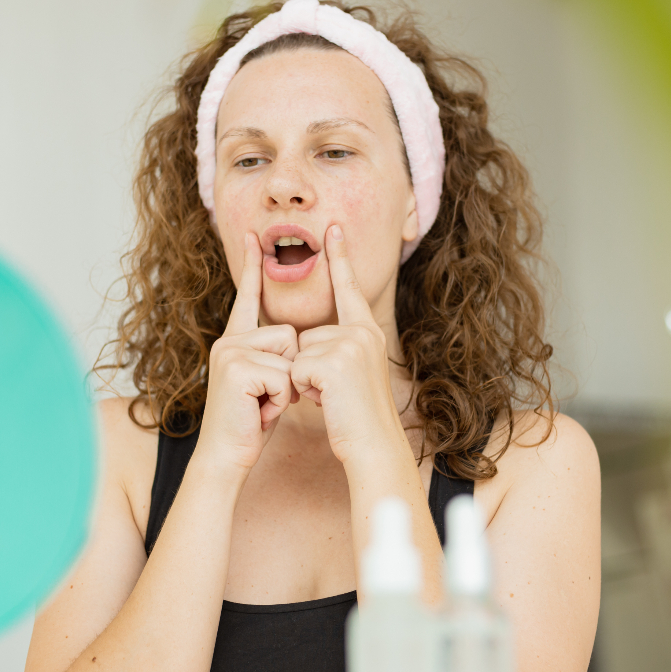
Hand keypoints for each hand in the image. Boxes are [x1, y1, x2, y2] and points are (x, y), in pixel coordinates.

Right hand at [196, 233, 298, 473]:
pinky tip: (259, 411)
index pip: (248, 297)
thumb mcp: (265, 383)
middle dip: (291, 371)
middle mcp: (229, 340)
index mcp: (236, 340)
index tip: (254, 237)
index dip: (252, 267)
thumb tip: (295, 340)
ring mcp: (230, 352)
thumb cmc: (250, 422)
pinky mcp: (237, 368)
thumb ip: (273, 357)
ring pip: (289, 353)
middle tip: (267, 398)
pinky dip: (279, 398)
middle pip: (289, 333)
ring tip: (263, 404)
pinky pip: (284, 374)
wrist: (227, 454)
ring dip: (286, 386)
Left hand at [291, 225, 402, 464]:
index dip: (340, 257)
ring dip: (305, 379)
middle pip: (307, 335)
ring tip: (332, 397)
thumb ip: (337, 348)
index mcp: (366, 332)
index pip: (349, 289)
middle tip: (333, 392)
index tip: (333, 226)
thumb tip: (307, 340)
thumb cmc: (356, 416)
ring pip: (300, 351)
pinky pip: (298, 368)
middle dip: (308, 367)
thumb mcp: (352, 373)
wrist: (372, 444)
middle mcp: (362, 332)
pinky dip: (304, 389)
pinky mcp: (335, 362)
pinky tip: (327, 401)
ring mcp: (350, 345)